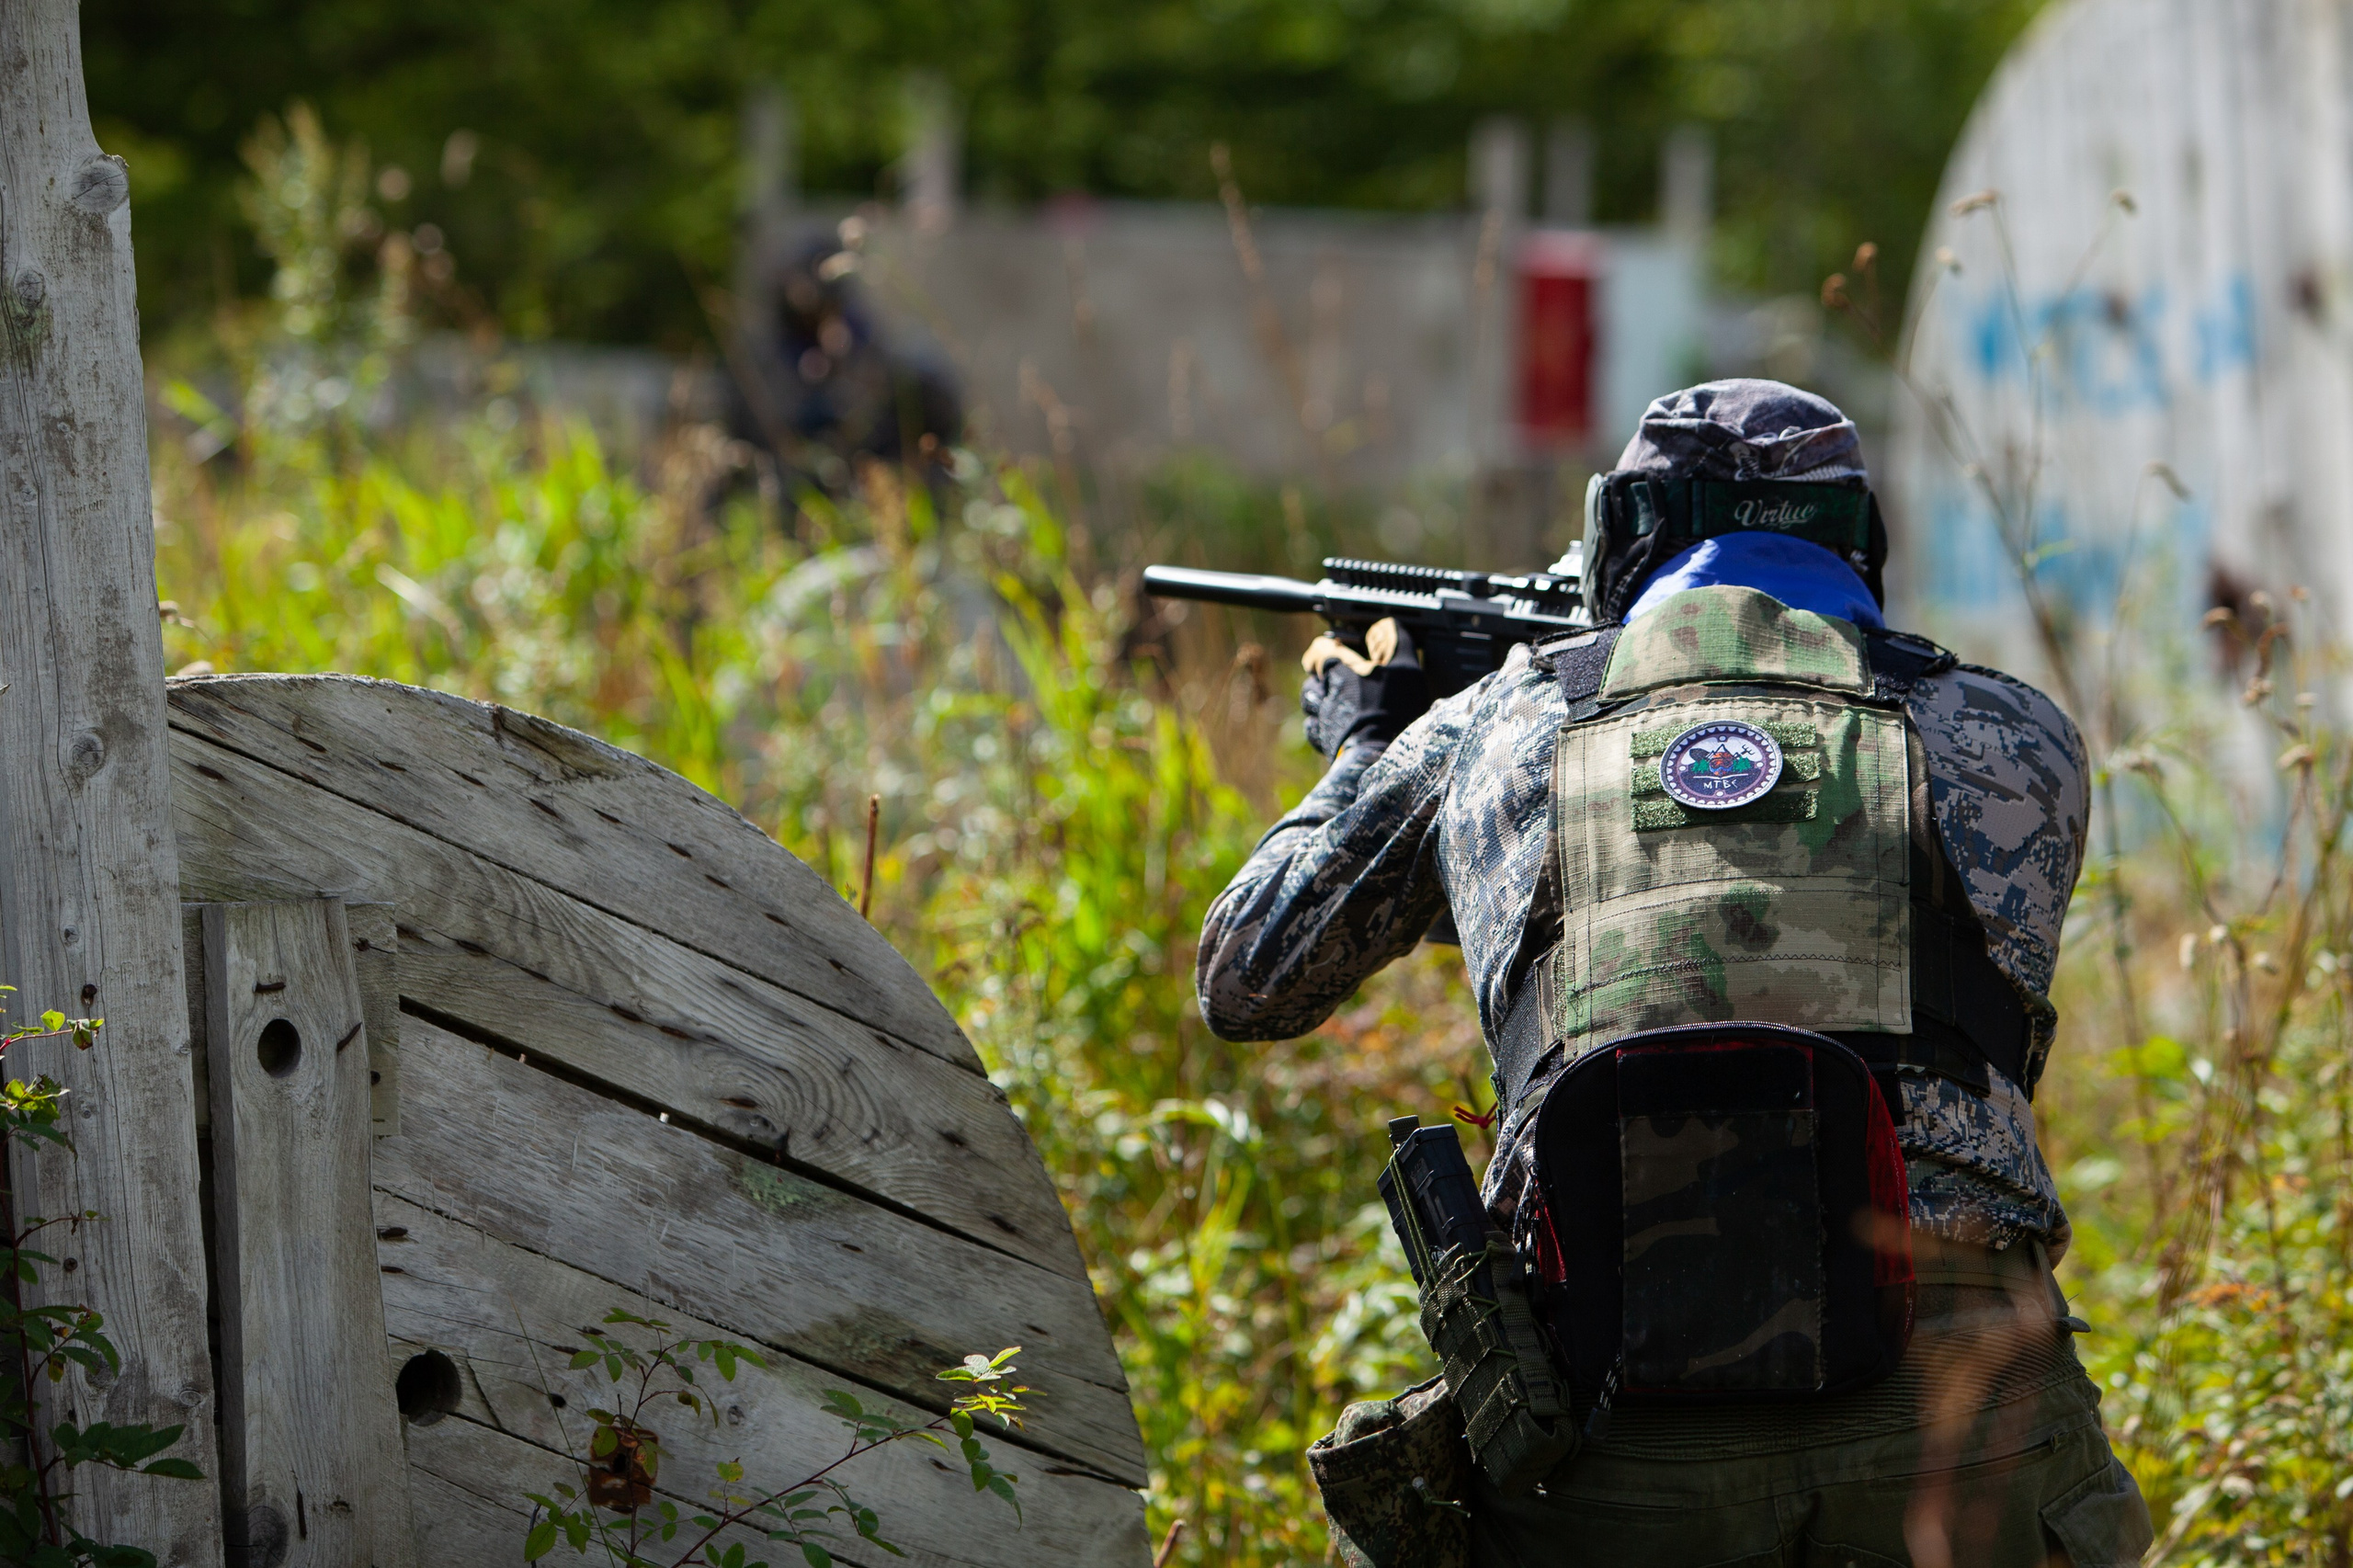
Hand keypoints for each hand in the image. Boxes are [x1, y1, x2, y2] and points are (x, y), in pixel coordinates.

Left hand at [1300, 618, 1429, 757]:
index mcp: (1338, 670)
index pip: (1318, 651)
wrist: (1378, 758)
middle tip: (1344, 679)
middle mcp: (1324, 695)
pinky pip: (1315, 730)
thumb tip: (1386, 624)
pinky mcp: (1326, 744)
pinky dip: (1323, 726)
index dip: (1326, 649)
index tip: (1337, 650)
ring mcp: (1323, 721)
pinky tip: (1341, 726)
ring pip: (1311, 705)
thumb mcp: (1405, 667)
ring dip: (1321, 701)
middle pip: (1314, 679)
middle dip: (1324, 678)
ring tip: (1342, 703)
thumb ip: (1394, 641)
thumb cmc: (1391, 710)